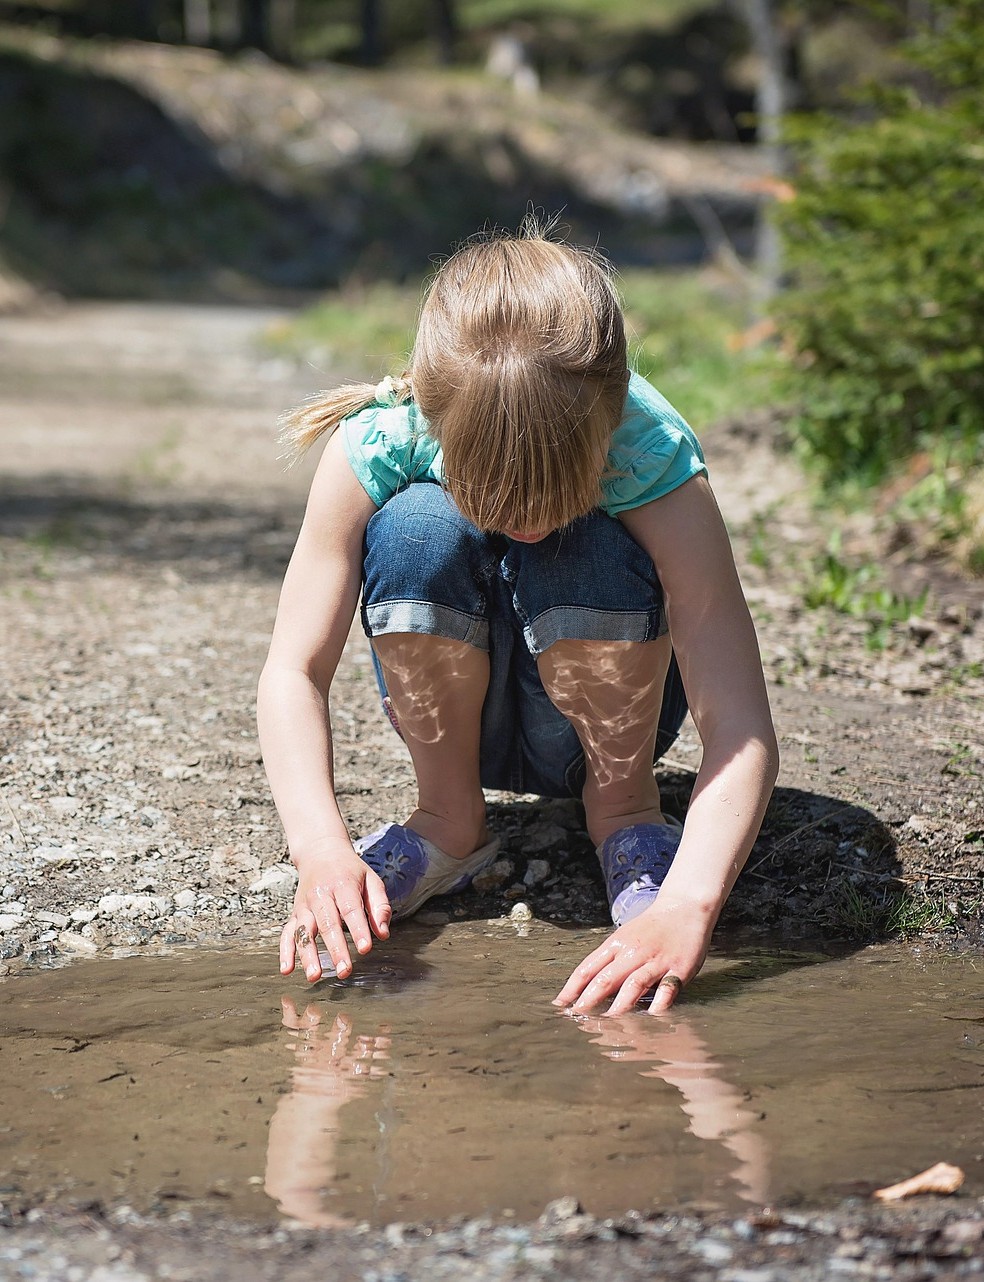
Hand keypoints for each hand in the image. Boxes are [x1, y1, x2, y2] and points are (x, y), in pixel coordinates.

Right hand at [280, 848, 390, 982]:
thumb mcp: (371, 879)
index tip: (365, 949)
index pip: (351, 909)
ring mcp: (305, 905)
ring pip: (304, 931)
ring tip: (314, 976)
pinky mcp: (295, 913)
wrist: (320, 852)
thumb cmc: (350, 870)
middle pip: (327, 923)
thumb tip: (383, 934)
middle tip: (344, 971)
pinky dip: (285, 951)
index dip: (358, 929)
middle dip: (335, 949)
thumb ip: (379, 906)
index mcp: (342, 884)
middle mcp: (320, 895)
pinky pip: (287, 933)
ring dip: (308, 955)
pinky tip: (287, 969)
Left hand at [553, 895, 713, 1014]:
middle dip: (590, 1000)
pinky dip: (659, 1002)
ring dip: (620, 1005)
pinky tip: (652, 1015)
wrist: (684, 907)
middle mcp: (632, 952)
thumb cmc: (650, 927)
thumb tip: (585, 988)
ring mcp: (656, 960)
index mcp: (616, 944)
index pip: (588, 968)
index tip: (560, 1005)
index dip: (572, 988)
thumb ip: (608, 961)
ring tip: (608, 1022)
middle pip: (606, 978)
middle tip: (578, 1018)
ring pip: (634, 984)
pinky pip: (668, 987)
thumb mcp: (624, 937)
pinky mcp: (679, 968)